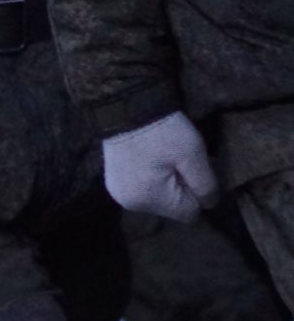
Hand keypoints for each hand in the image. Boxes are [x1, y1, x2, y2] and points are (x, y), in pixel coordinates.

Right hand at [103, 111, 218, 222]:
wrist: (125, 107)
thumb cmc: (162, 132)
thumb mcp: (193, 155)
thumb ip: (206, 185)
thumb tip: (209, 204)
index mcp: (150, 200)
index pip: (190, 213)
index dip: (197, 192)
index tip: (190, 168)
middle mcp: (131, 204)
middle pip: (172, 208)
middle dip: (180, 189)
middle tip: (176, 161)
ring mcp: (118, 194)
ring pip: (157, 199)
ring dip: (164, 184)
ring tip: (160, 159)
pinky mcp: (112, 184)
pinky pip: (142, 191)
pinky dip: (148, 180)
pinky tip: (146, 160)